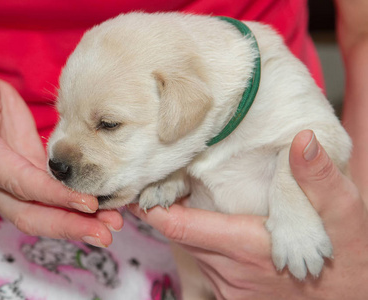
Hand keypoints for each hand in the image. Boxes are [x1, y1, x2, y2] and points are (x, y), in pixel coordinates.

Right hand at [0, 52, 122, 245]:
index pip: (24, 186)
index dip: (56, 197)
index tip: (90, 203)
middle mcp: (0, 180)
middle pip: (33, 215)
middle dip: (70, 226)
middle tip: (106, 234)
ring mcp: (16, 179)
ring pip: (46, 211)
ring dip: (79, 222)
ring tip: (113, 224)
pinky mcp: (30, 171)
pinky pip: (53, 196)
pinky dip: (76, 205)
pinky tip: (103, 206)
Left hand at [130, 130, 367, 298]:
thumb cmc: (345, 257)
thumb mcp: (343, 213)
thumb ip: (318, 177)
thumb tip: (303, 140)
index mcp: (244, 247)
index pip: (177, 224)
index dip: (152, 204)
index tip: (141, 184)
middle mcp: (228, 272)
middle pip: (177, 233)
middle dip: (167, 208)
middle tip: (164, 178)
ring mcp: (227, 288)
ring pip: (188, 248)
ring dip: (185, 224)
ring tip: (187, 195)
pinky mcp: (230, 296)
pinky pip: (203, 263)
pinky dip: (200, 242)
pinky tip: (215, 224)